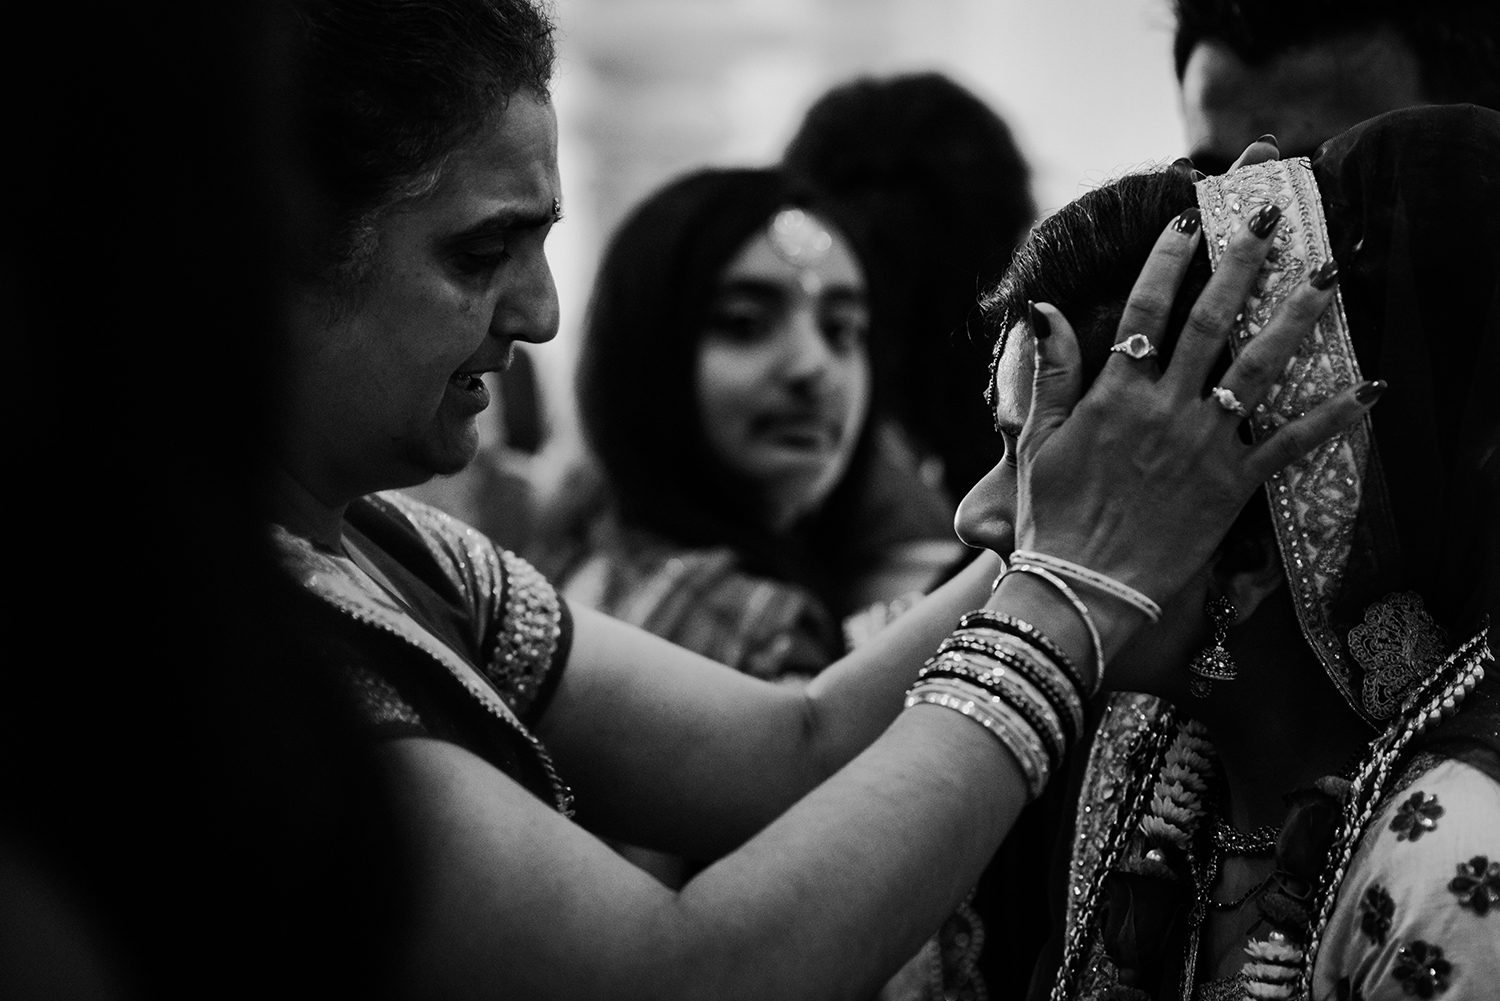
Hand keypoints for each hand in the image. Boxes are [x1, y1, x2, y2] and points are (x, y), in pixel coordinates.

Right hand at [1012, 205, 1379, 611]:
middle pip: (1210, 322)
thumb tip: (1042, 310)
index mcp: (1115, 397)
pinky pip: (1291, 443)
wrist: (1083, 589)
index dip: (1168, 259)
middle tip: (1266, 218)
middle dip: (1240, 263)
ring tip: (1325, 276)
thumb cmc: (1053, 518)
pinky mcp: (1233, 486)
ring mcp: (1204, 445)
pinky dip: (1332, 416)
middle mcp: (1165, 410)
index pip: (1146, 310)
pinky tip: (1368, 389)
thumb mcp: (1037, 441)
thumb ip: (1050, 372)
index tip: (1188, 219)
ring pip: (1258, 367)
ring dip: (1295, 317)